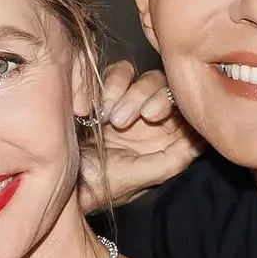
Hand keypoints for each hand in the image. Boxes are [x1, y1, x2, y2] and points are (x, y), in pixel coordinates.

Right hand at [79, 60, 202, 213]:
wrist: (53, 175)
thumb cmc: (95, 186)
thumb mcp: (137, 178)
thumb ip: (172, 161)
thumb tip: (203, 140)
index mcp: (165, 142)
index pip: (189, 113)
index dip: (185, 107)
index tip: (170, 116)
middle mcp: (151, 120)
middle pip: (170, 89)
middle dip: (158, 98)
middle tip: (146, 116)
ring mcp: (128, 103)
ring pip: (147, 77)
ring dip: (133, 94)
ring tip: (112, 120)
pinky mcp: (105, 90)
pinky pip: (121, 71)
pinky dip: (113, 84)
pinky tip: (99, 109)